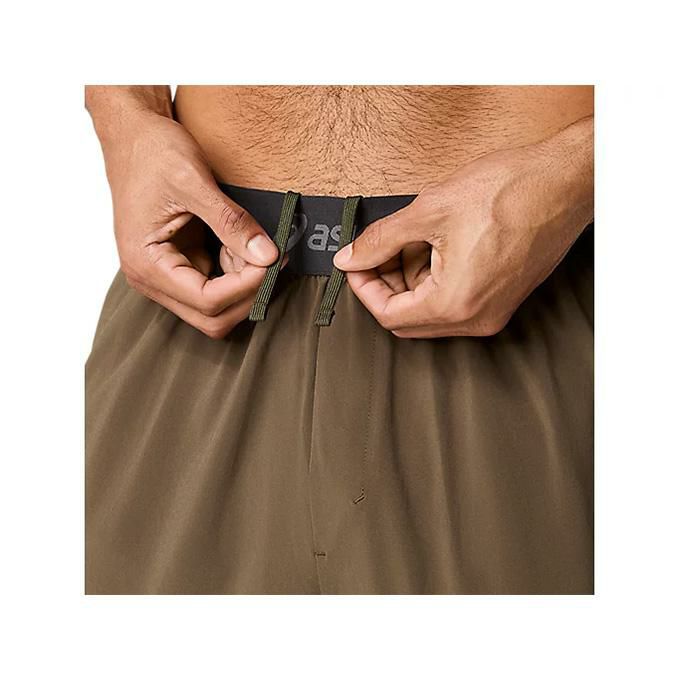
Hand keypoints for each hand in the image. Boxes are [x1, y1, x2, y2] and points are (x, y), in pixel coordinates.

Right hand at [90, 93, 277, 338]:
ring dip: (244, 283)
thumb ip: (231, 222)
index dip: (246, 286)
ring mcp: (166, 276)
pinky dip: (237, 271)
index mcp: (146, 264)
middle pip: (212, 318)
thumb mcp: (193, 181)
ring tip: (255, 244)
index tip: (272, 259)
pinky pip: (217, 286)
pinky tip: (244, 243)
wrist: (134, 135)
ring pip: (217, 306)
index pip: (207, 301)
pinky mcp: (181, 266)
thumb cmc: (151, 153)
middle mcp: (152, 279)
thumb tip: (267, 255)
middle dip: (247, 293)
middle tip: (272, 259)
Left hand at [334, 117, 593, 337]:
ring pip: (430, 312)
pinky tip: (435, 245)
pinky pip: (454, 302)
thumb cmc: (511, 190)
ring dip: (410, 281)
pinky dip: (434, 280)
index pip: (388, 316)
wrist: (565, 181)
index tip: (357, 264)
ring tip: (412, 240)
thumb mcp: (429, 211)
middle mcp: (476, 318)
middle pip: (408, 320)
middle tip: (379, 251)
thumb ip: (381, 240)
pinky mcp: (502, 299)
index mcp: (455, 303)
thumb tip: (351, 257)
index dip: (364, 288)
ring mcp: (492, 311)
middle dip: (386, 285)